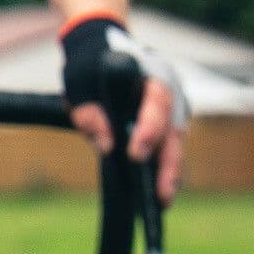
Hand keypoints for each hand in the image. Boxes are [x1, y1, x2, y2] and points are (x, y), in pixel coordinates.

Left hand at [60, 16, 186, 204]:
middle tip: (160, 196)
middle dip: (168, 166)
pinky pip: (168, 148)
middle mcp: (170, 93)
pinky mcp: (167, 125)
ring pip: (175, 145)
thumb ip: (89, 113)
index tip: (135, 155)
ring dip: (169, 173)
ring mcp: (172, 109)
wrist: (98, 51)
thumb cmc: (88, 66)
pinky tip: (157, 192)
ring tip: (161, 202)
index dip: (148, 131)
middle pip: (173, 132)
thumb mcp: (79, 84)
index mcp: (151, 75)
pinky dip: (163, 168)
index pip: (156, 105)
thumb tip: (106, 146)